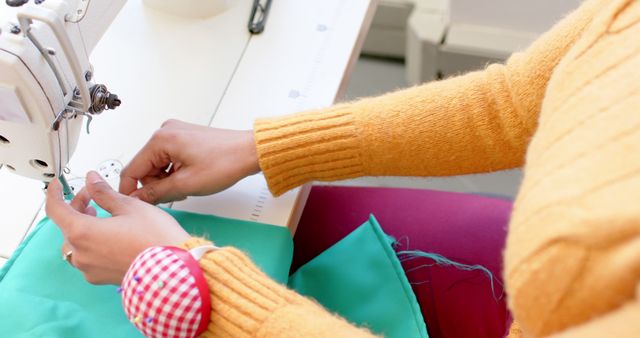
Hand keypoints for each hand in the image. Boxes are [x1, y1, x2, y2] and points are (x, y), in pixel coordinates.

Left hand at [46, 171, 190, 284]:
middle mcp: (81, 254)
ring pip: (77, 244)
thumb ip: (104, 193)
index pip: (55, 209)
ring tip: (103, 217)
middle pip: (67, 226)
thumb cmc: (154, 238)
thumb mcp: (129, 206)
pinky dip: (94, 243)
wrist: (173, 270)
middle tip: (94, 196)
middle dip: (78, 208)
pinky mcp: (102, 278)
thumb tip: (92, 180)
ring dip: (85, 227)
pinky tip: (112, 236)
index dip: (54, 193)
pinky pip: (90, 258)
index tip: (57, 186)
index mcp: (82, 233)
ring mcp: (90, 269)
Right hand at [119, 119, 260, 203]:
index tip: (134, 206)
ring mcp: (175, 133)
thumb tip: (137, 198)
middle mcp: (165, 131)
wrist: (250, 152)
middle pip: (145, 167)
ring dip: (167, 180)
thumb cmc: (226, 162)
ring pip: (158, 165)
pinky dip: (175, 172)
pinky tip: (190, 179)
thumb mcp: (186, 184)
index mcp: (161, 139)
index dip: (131, 191)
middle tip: (174, 195)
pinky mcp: (185, 137)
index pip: (132, 170)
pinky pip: (169, 159)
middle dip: (155, 185)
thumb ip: (155, 193)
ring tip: (187, 186)